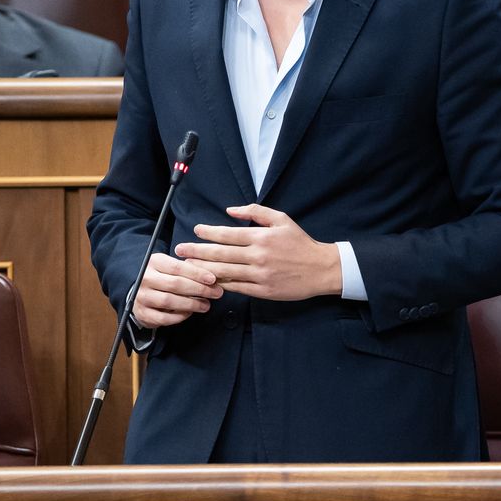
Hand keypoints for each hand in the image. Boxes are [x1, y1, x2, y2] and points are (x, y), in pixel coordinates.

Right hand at [132, 251, 219, 328]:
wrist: (138, 293)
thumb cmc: (160, 278)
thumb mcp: (169, 267)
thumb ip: (187, 269)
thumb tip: (211, 277)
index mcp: (153, 262)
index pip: (177, 267)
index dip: (197, 273)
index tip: (212, 279)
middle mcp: (145, 279)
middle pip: (175, 284)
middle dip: (199, 289)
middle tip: (215, 293)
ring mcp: (142, 297)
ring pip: (170, 301)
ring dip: (192, 304)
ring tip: (206, 305)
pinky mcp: (143, 314)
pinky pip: (164, 318)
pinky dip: (179, 316)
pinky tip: (189, 313)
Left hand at [176, 204, 342, 301]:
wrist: (321, 269)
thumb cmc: (300, 243)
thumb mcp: (282, 220)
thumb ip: (256, 212)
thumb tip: (231, 210)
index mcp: (261, 237)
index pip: (228, 234)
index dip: (209, 232)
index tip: (196, 230)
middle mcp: (258, 256)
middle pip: (220, 254)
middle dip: (197, 251)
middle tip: (180, 250)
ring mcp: (259, 275)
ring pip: (225, 272)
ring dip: (203, 269)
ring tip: (187, 266)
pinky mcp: (263, 291)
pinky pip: (237, 287)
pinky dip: (221, 284)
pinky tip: (209, 281)